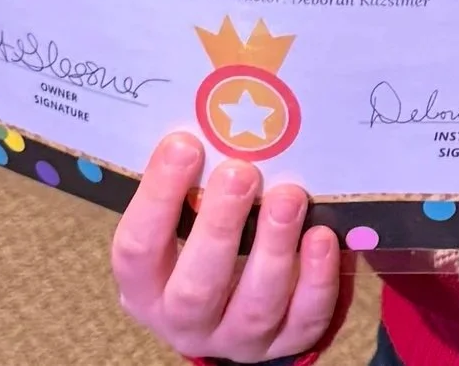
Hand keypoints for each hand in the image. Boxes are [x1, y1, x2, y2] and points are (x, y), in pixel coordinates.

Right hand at [110, 132, 341, 363]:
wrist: (227, 312)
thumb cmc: (200, 246)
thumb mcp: (179, 225)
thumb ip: (188, 189)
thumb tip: (210, 116)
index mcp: (145, 287)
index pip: (137, 249)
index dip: (158, 196)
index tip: (184, 144)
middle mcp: (183, 322)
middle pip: (196, 288)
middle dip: (219, 227)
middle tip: (241, 172)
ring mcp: (235, 339)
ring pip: (254, 306)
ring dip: (274, 248)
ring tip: (288, 196)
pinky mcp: (283, 345)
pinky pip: (302, 320)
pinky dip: (316, 280)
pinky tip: (322, 237)